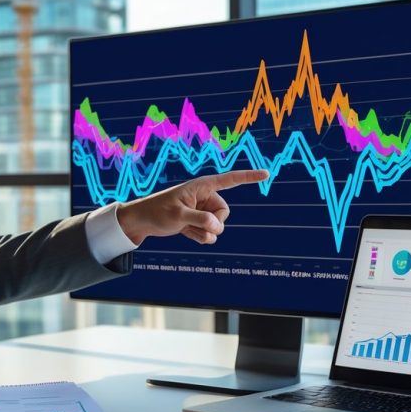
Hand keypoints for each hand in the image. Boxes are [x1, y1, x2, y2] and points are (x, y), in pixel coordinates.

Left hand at [117, 169, 268, 244]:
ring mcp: (203, 210)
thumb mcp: (178, 215)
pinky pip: (211, 234)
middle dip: (213, 223)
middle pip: (224, 214)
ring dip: (204, 233)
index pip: (231, 180)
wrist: (143, 222)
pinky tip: (186, 233)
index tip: (267, 173)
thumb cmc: (157, 212)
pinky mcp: (199, 222)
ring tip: (186, 228)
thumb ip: (200, 220)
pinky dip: (200, 237)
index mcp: (203, 186)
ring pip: (218, 227)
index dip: (249, 177)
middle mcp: (206, 197)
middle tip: (193, 223)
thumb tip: (218, 227)